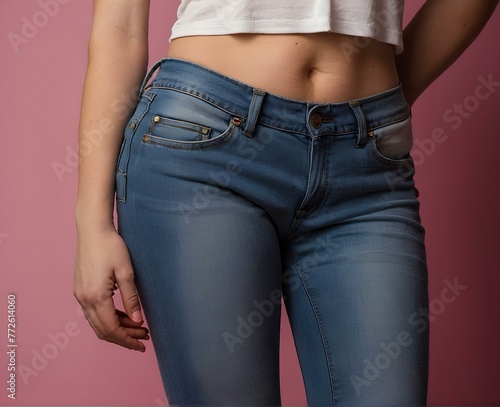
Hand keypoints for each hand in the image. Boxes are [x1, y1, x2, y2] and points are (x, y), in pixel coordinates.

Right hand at [73, 225, 148, 351]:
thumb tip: (138, 321)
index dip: (127, 339)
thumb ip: (131, 298)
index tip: (141, 344)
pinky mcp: (80, 289)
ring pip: (97, 322)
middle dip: (123, 337)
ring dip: (116, 328)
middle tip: (143, 338)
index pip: (111, 328)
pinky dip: (108, 318)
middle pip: (102, 330)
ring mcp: (79, 295)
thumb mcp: (126, 272)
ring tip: (138, 327)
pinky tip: (124, 315)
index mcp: (96, 296)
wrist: (92, 230)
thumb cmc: (111, 246)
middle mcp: (84, 299)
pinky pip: (93, 312)